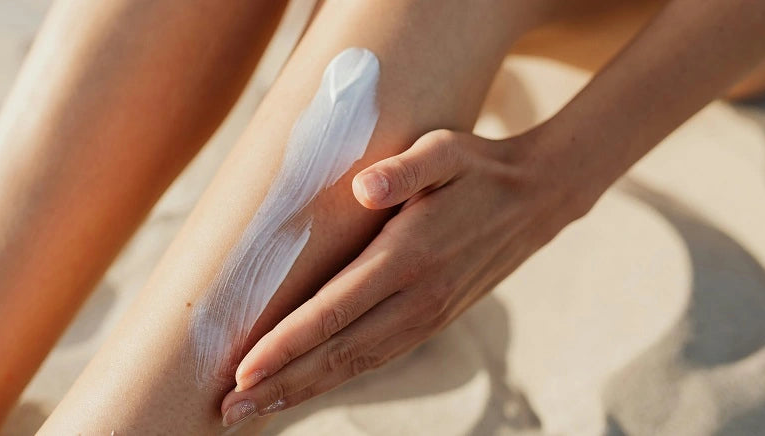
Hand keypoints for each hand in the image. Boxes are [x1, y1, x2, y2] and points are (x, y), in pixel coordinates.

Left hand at [220, 129, 588, 425]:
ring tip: (254, 409)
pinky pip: (376, 359)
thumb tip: (365, 186)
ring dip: (302, 391)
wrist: (537, 199)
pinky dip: (336, 379)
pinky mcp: (431, 321)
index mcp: (408, 257)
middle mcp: (417, 298)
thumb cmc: (478, 168)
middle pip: (337, 354)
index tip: (242, 371)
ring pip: (356, 366)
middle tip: (228, 409)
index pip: (334, 312)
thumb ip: (406, 169)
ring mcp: (427, 316)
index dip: (285, 345)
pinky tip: (306, 387)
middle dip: (279, 384)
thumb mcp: (446, 150)